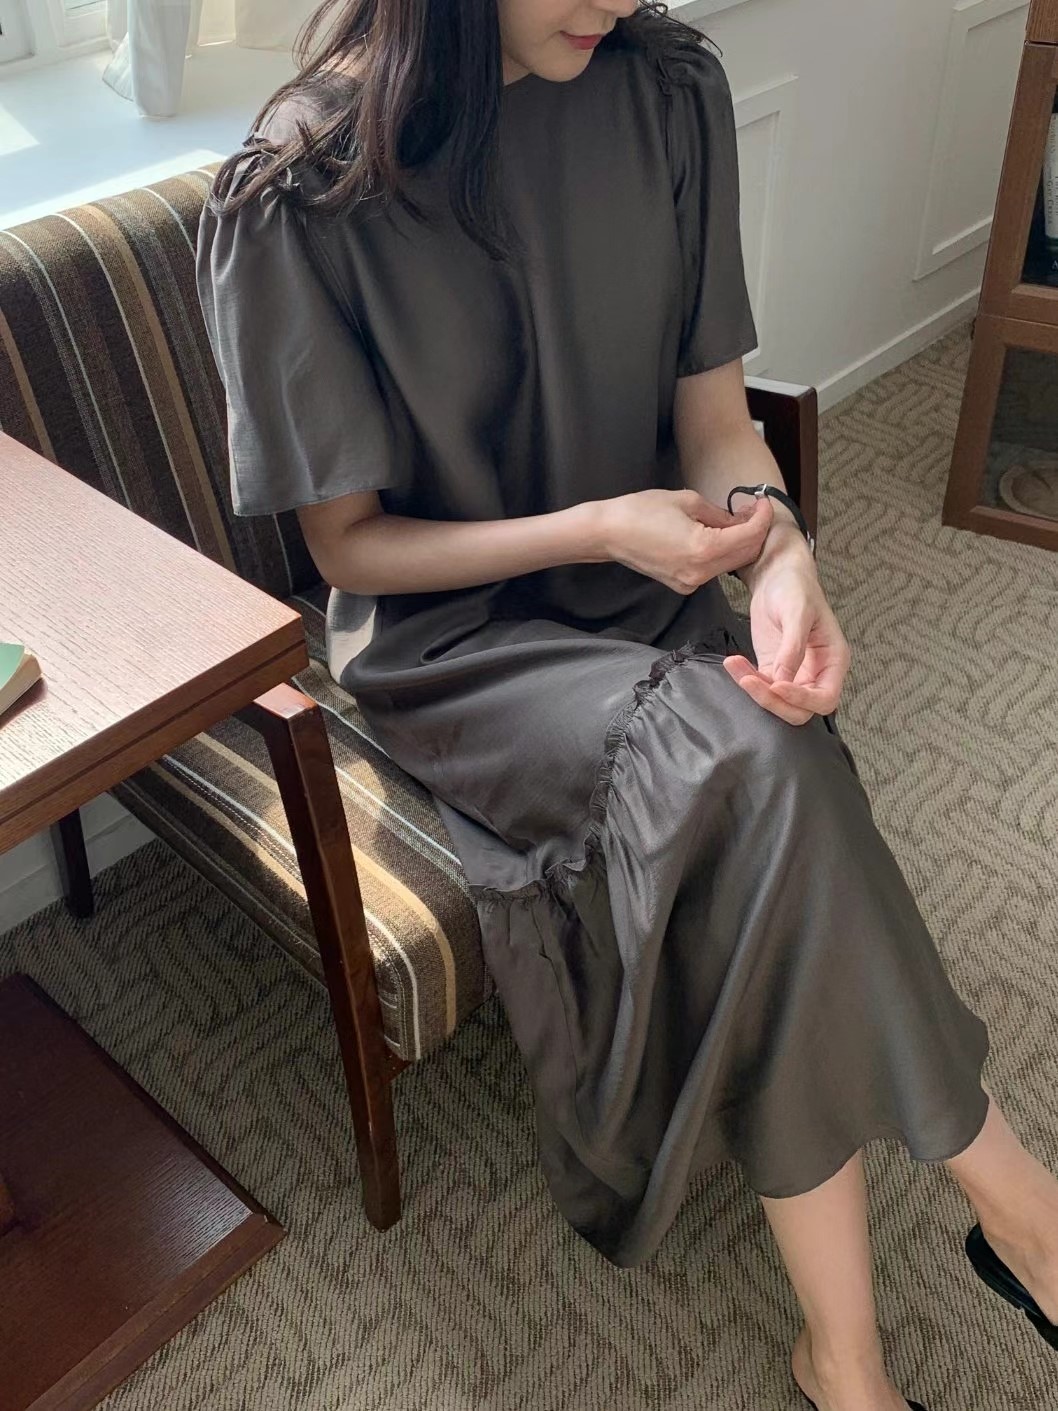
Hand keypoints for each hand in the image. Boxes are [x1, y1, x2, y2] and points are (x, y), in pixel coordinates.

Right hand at [596, 488, 772, 594]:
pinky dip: (723, 552)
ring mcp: (691, 583)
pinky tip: (718, 535)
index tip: (763, 501)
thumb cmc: (641, 511)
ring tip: (737, 519)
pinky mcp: (683, 585)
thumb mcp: (687, 501)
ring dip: (741, 542)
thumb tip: (741, 520)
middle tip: (752, 509)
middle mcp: (700, 573)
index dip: (763, 517)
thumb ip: (720, 514)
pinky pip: (714, 569)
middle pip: (746, 554)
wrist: (609, 533)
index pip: (750, 536)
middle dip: (756, 530)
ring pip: (731, 564)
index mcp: (704, 549)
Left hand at [723, 541, 849, 724]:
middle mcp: (817, 673)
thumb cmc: (796, 587)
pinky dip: (744, 679)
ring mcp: (794, 674)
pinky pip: (760, 686)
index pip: (825, 698)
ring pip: (777, 702)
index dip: (803, 700)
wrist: (777, 575)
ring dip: (754, 691)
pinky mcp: (772, 669)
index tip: (778, 685)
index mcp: (834, 661)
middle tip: (750, 680)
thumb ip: (792, 648)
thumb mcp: (797, 613)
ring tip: (735, 664)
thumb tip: (782, 680)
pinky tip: (733, 662)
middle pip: (800, 709)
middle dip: (774, 701)